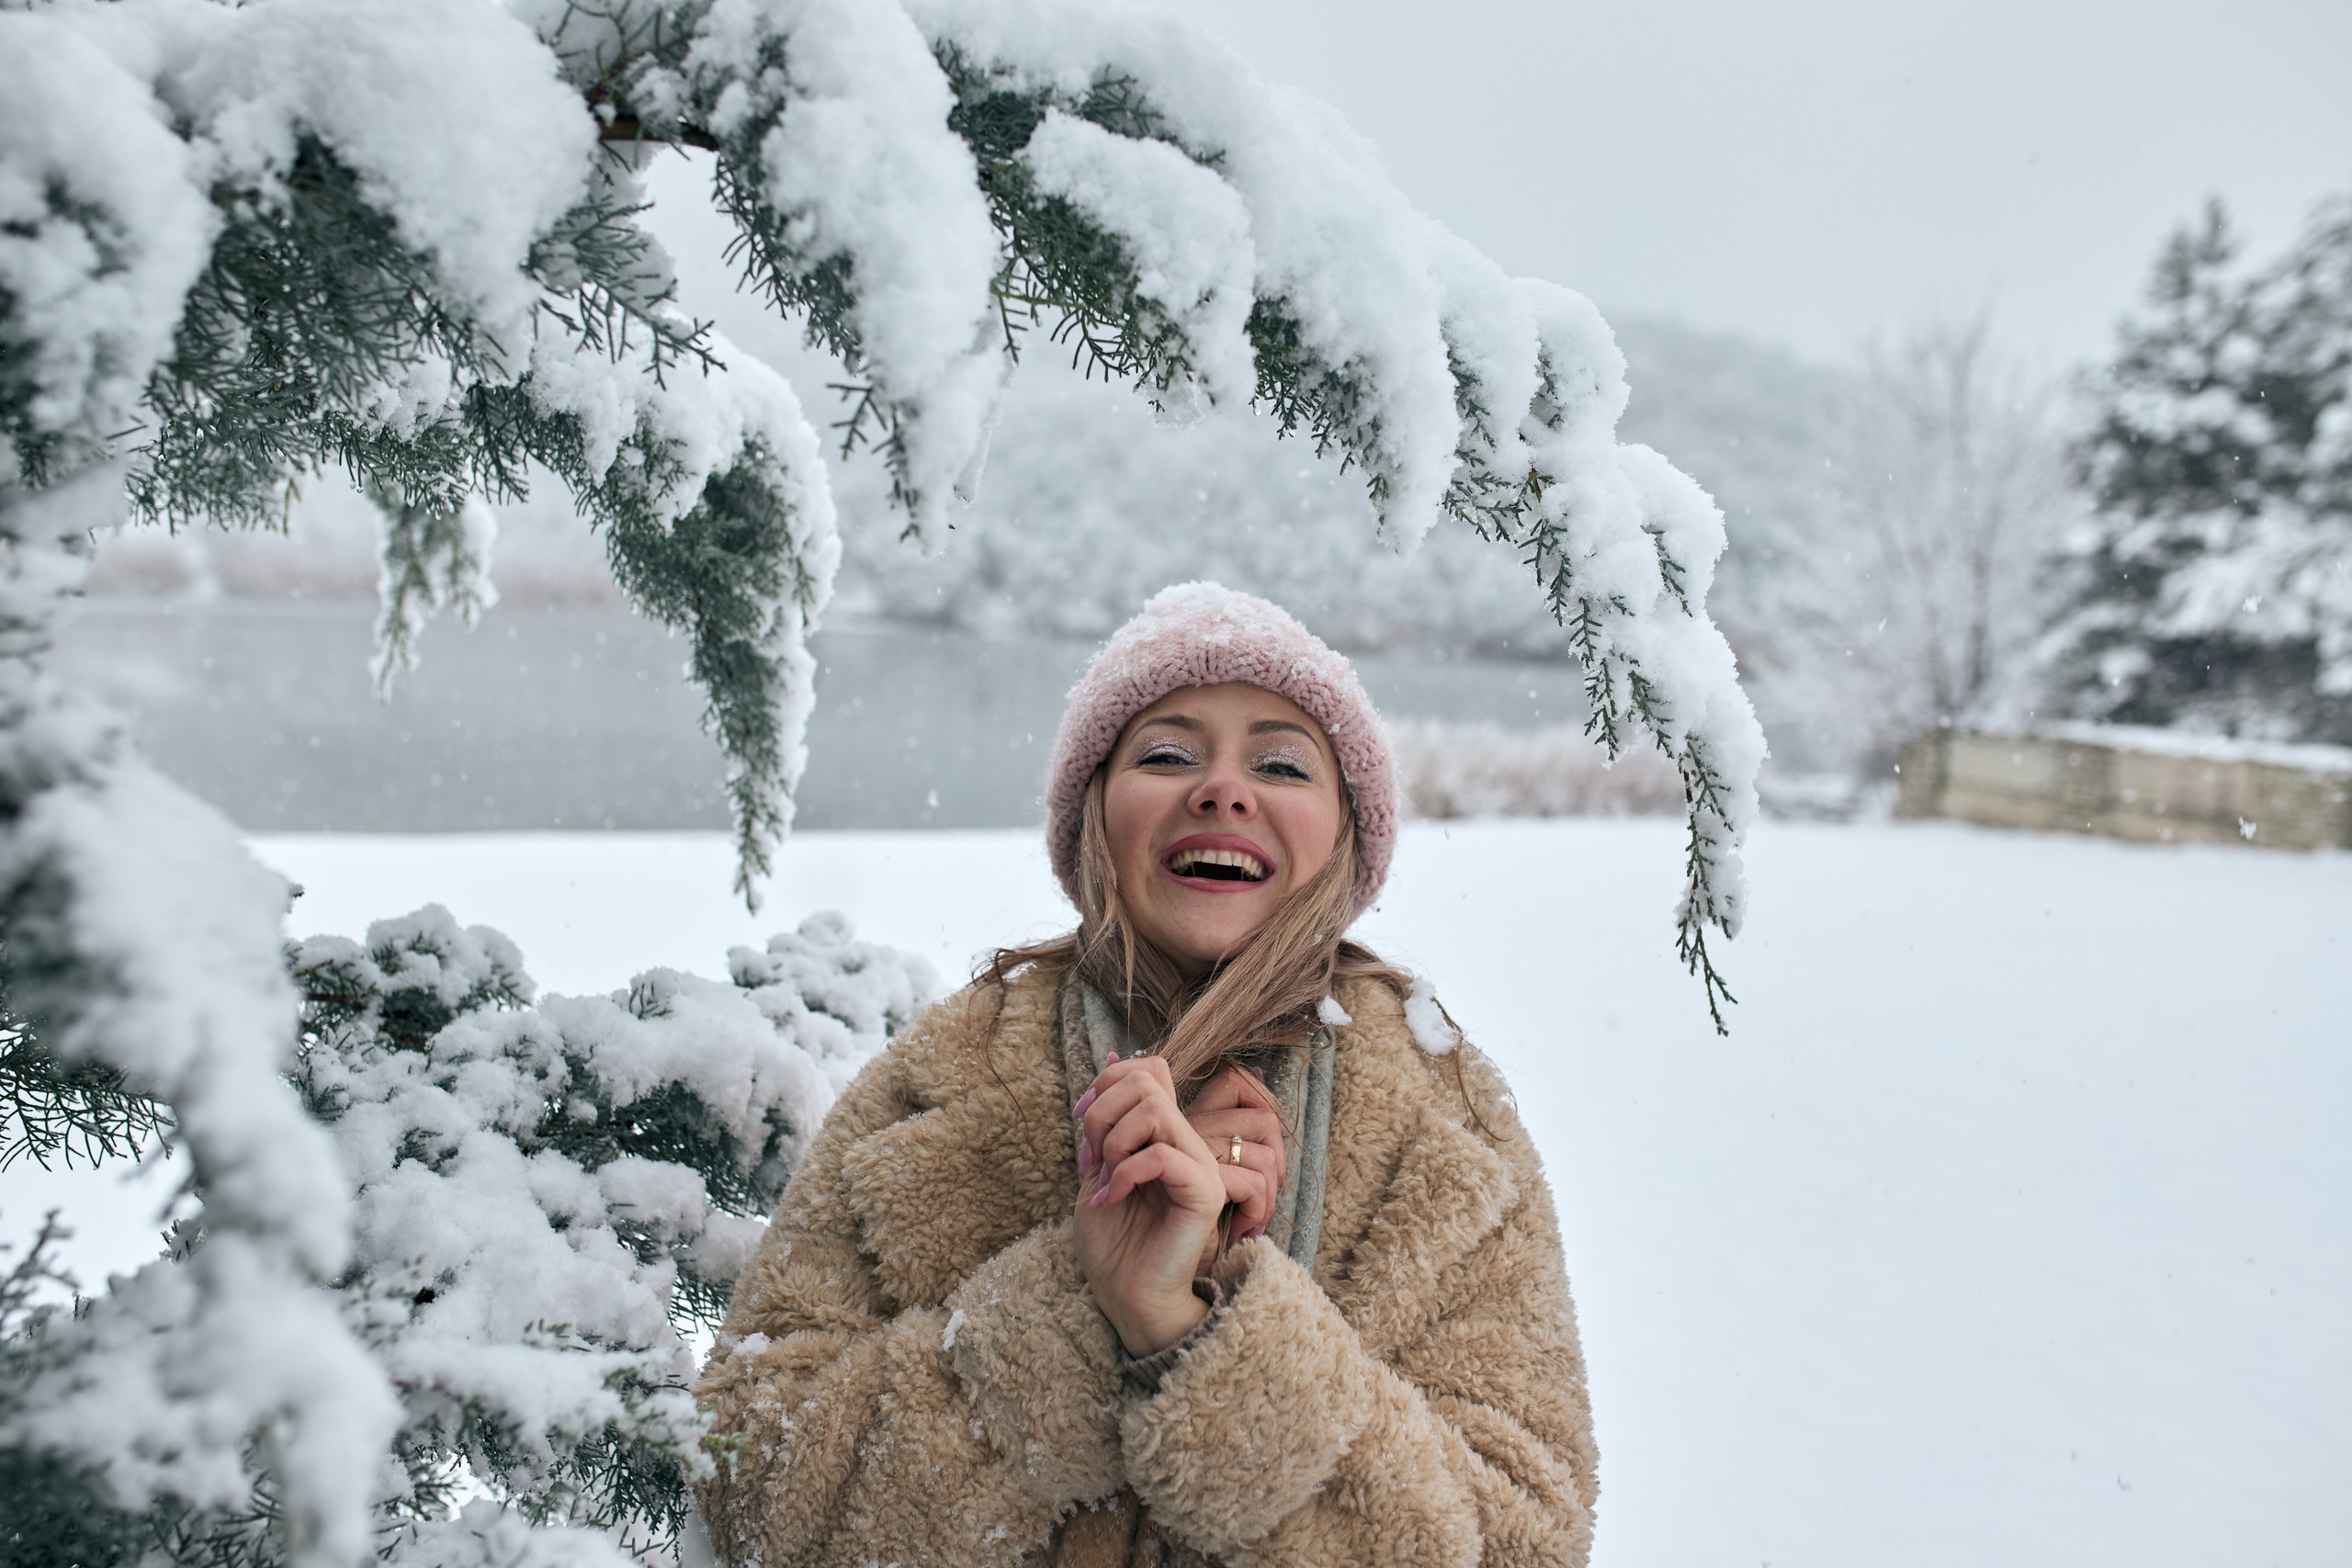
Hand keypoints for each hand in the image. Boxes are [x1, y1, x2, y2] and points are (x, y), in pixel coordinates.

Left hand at [1071, 1054, 1268, 1355]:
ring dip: (1114, 1141)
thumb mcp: (1098, 1169)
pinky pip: (1161, 1154)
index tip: (1080, 1119)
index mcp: (1164, 1135)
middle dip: (1102, 1113)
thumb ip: (1106, 1121)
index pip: (1151, 1068)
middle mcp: (1186, 1143)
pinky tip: (1114, 1197)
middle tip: (1090, 1158)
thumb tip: (1114, 1056)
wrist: (1127, 1296)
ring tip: (1106, 1177)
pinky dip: (1125, 1172)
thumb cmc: (1113, 1244)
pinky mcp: (1203, 1191)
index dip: (1108, 1080)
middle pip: (1146, 1081)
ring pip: (1155, 1109)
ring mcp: (1199, 1165)